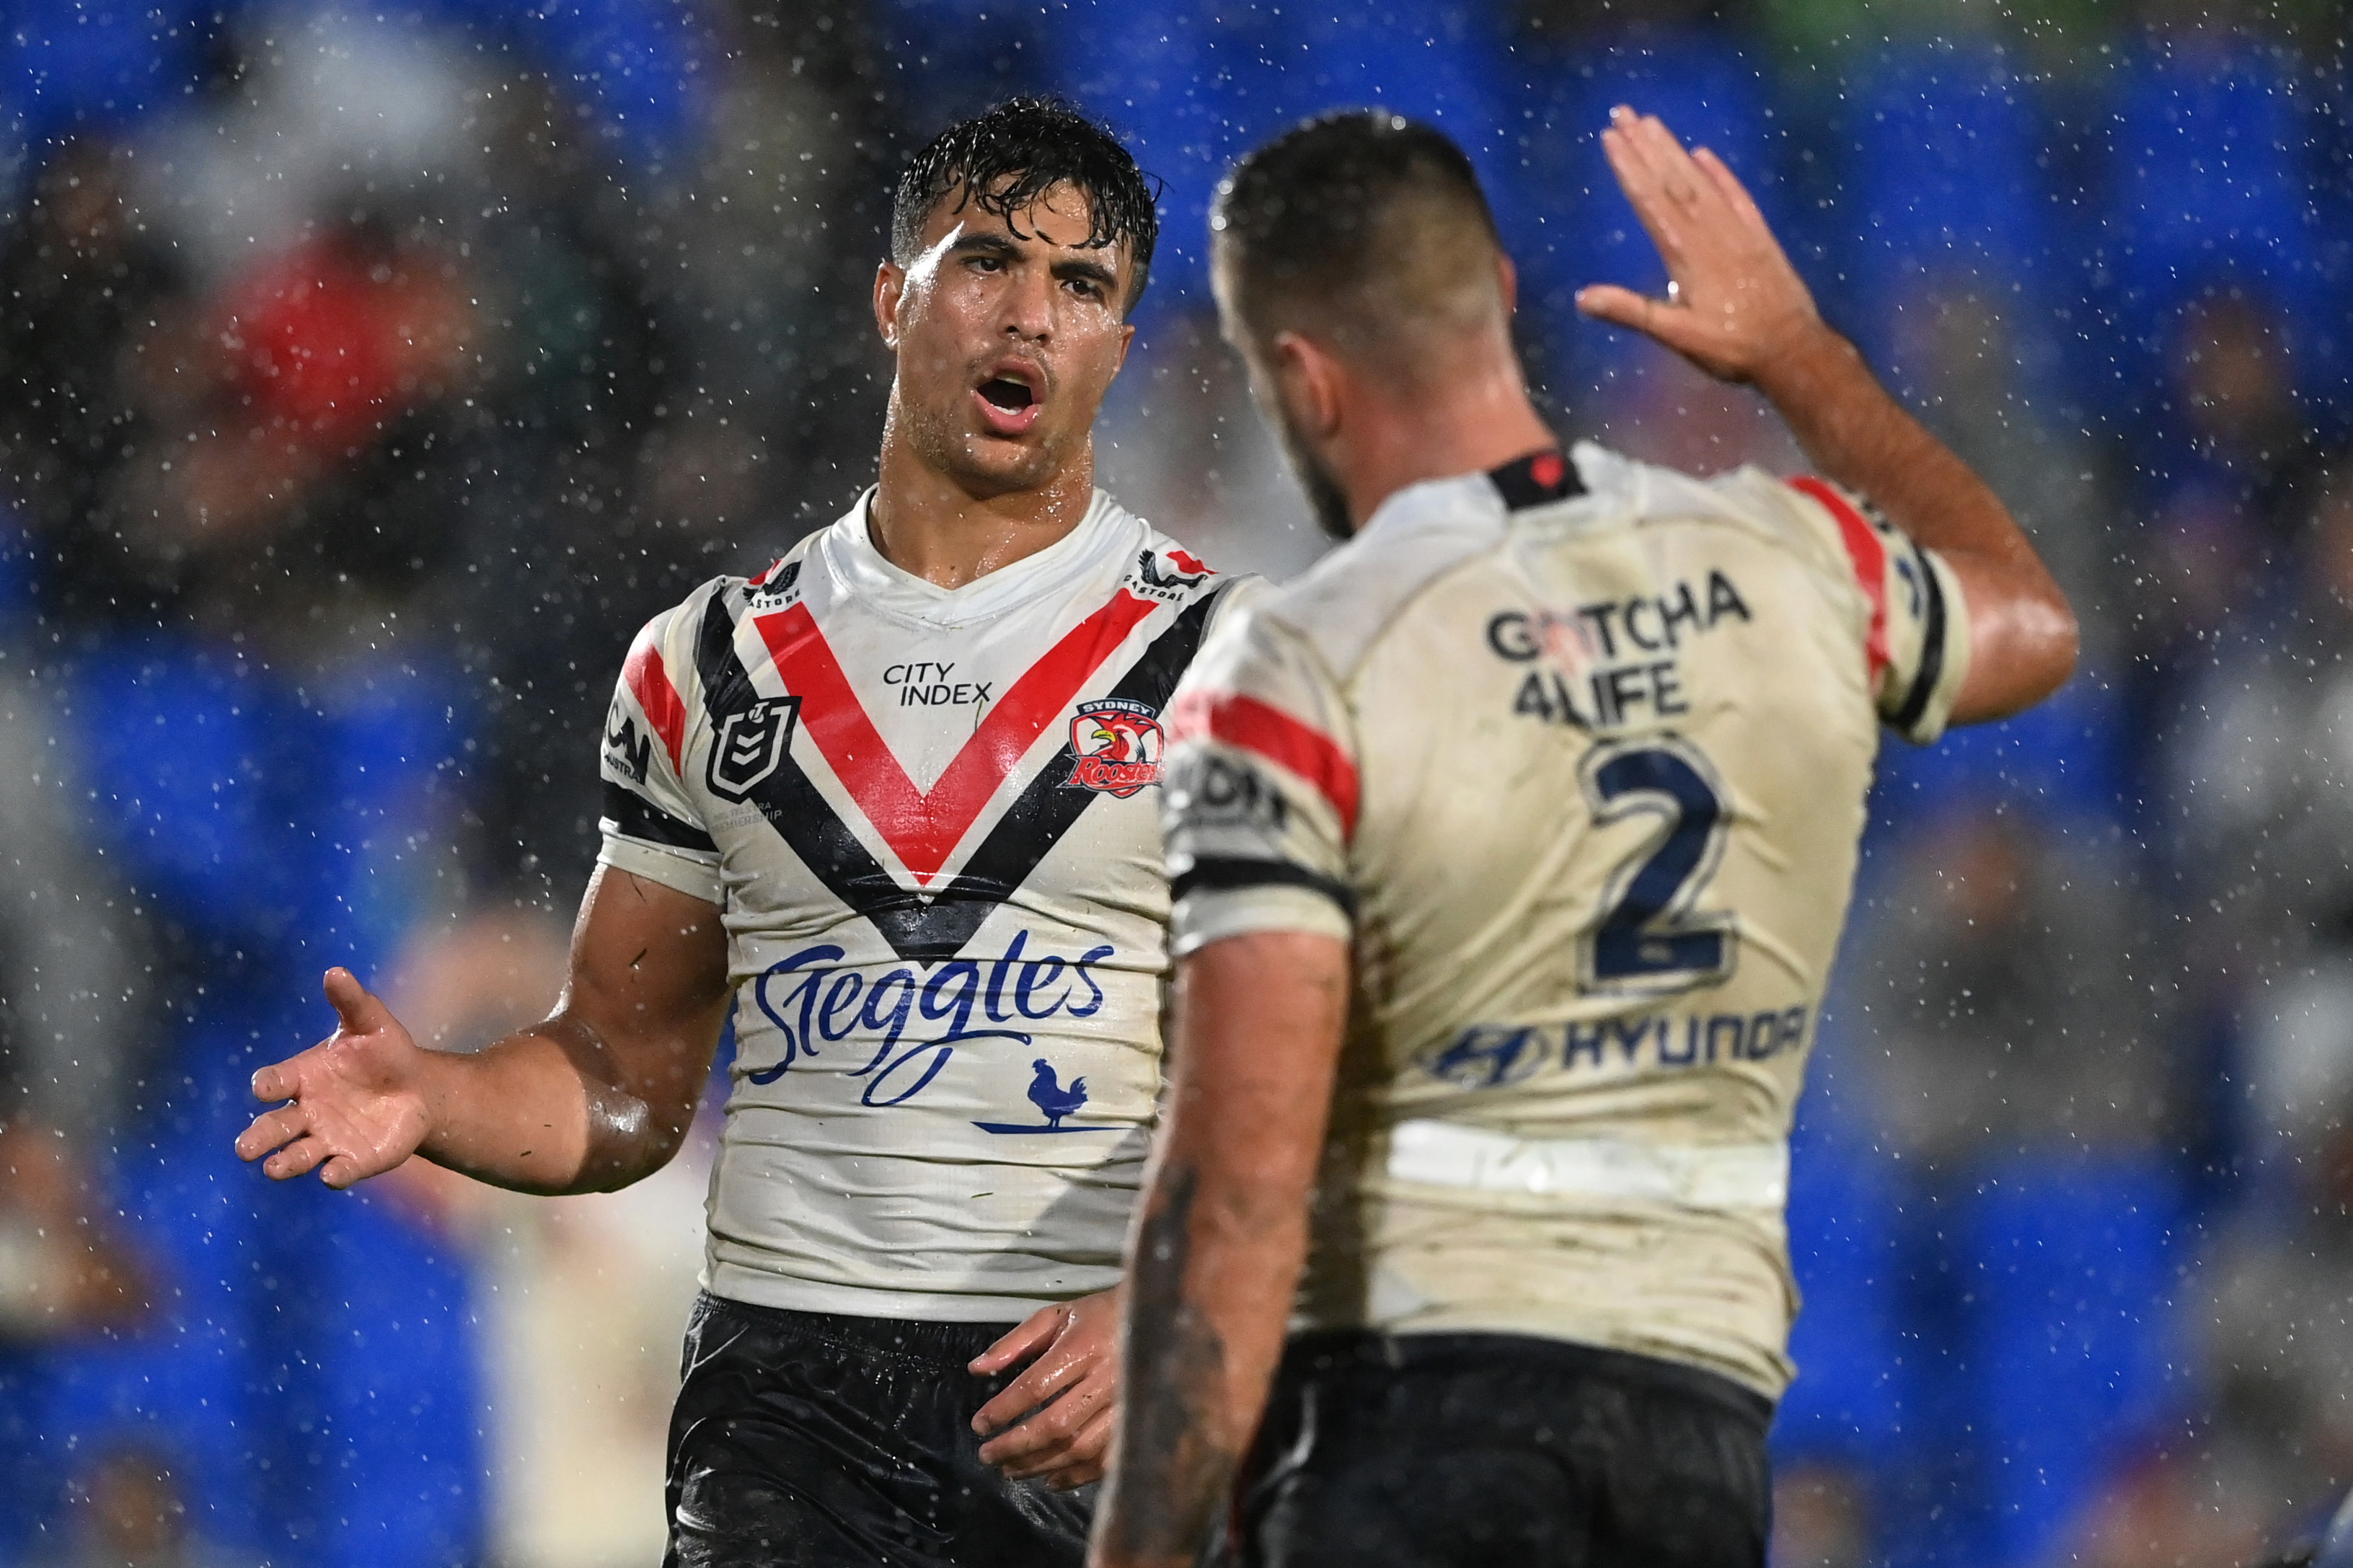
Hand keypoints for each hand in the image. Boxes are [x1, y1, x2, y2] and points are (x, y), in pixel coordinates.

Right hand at [235, 968, 432, 1188]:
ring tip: (274, 1168)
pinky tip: (333, 1175)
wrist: (417, 1087)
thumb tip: (336, 971)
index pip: (274, 1081)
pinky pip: (341, 1170)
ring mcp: (326, 1139)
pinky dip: (336, 1174)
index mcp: (301, 1076)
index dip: (268, 1084)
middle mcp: (306, 1112)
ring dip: (286, 1163)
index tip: (264, 1088)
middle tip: (245, 1149)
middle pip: (273, 1128)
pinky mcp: (353, 1159)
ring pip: (298, 1155)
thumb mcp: (371, 1022)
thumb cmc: (383, 1051)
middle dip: (259, 1138)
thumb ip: (351, 1001)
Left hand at [970, 1286, 1121, 1489]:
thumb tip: (976, 1369)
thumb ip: (1015, 1342)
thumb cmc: (1101, 1317)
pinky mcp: (1138, 1424)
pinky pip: (1105, 1461)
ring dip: (1039, 1464)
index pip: (1035, 1385)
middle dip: (1016, 1445)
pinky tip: (1051, 1478)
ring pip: (1079, 1448)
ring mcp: (1126, 1406)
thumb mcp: (1056, 1315)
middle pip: (1055, 1425)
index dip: (1003, 1409)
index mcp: (1083, 1347)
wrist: (1160, 1320)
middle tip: (987, 1456)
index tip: (979, 1424)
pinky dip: (1075, 1476)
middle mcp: (1107, 1379)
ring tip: (1010, 1469)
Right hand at [1576, 104, 1826, 383]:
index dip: (1629, 167)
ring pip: (1700, 180)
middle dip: (1645, 145)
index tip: (1611, 137)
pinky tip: (1704, 153)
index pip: (1650, 201)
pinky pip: (1736, 195)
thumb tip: (1583, 297)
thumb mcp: (1677, 336)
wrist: (1792, 349)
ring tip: (1651, 122)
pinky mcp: (1759, 235)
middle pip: (1672, 180)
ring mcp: (1737, 229)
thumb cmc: (1730, 348)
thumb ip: (1632, 312)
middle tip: (1623, 112)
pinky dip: (1720, 173)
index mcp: (1686, 254)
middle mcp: (1710, 231)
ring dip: (1674, 150)